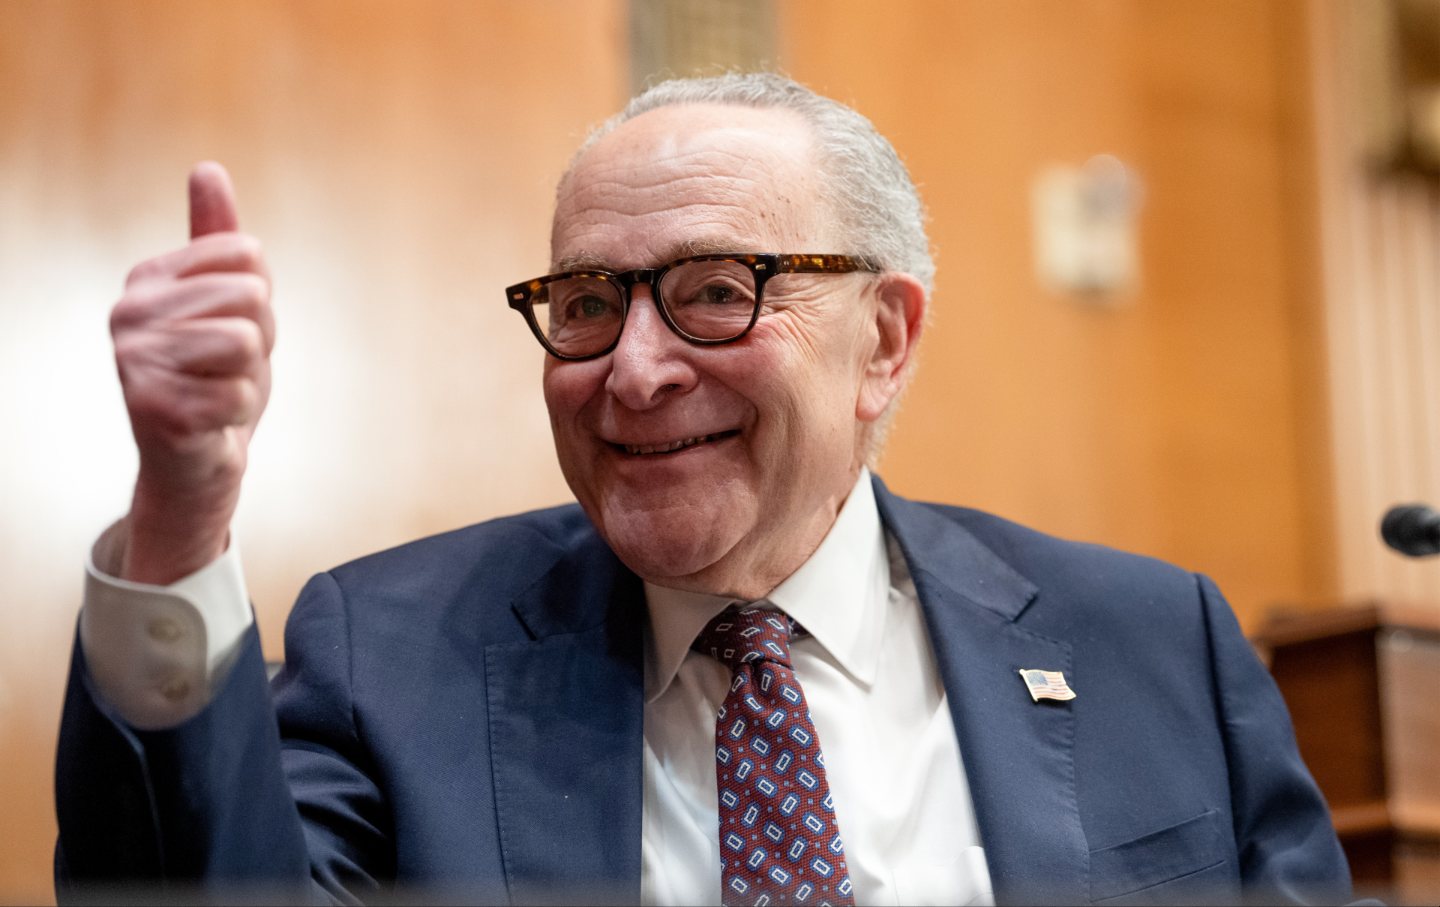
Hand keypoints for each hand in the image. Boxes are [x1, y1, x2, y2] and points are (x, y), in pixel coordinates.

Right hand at [111, 162, 274, 583]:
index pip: (249, 255)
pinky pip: (242, 392)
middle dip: (258, 339)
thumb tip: (207, 168)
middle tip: (228, 367)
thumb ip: (216, 238)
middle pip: (250, 296)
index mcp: (147, 278)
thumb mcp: (225, 302)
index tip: (231, 328)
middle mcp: (129, 313)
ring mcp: (135, 361)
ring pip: (246, 342)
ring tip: (218, 390)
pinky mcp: (154, 409)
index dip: (260, 299)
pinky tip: (212, 421)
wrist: (195, 461)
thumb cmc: (213, 377)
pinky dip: (240, 412)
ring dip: (250, 376)